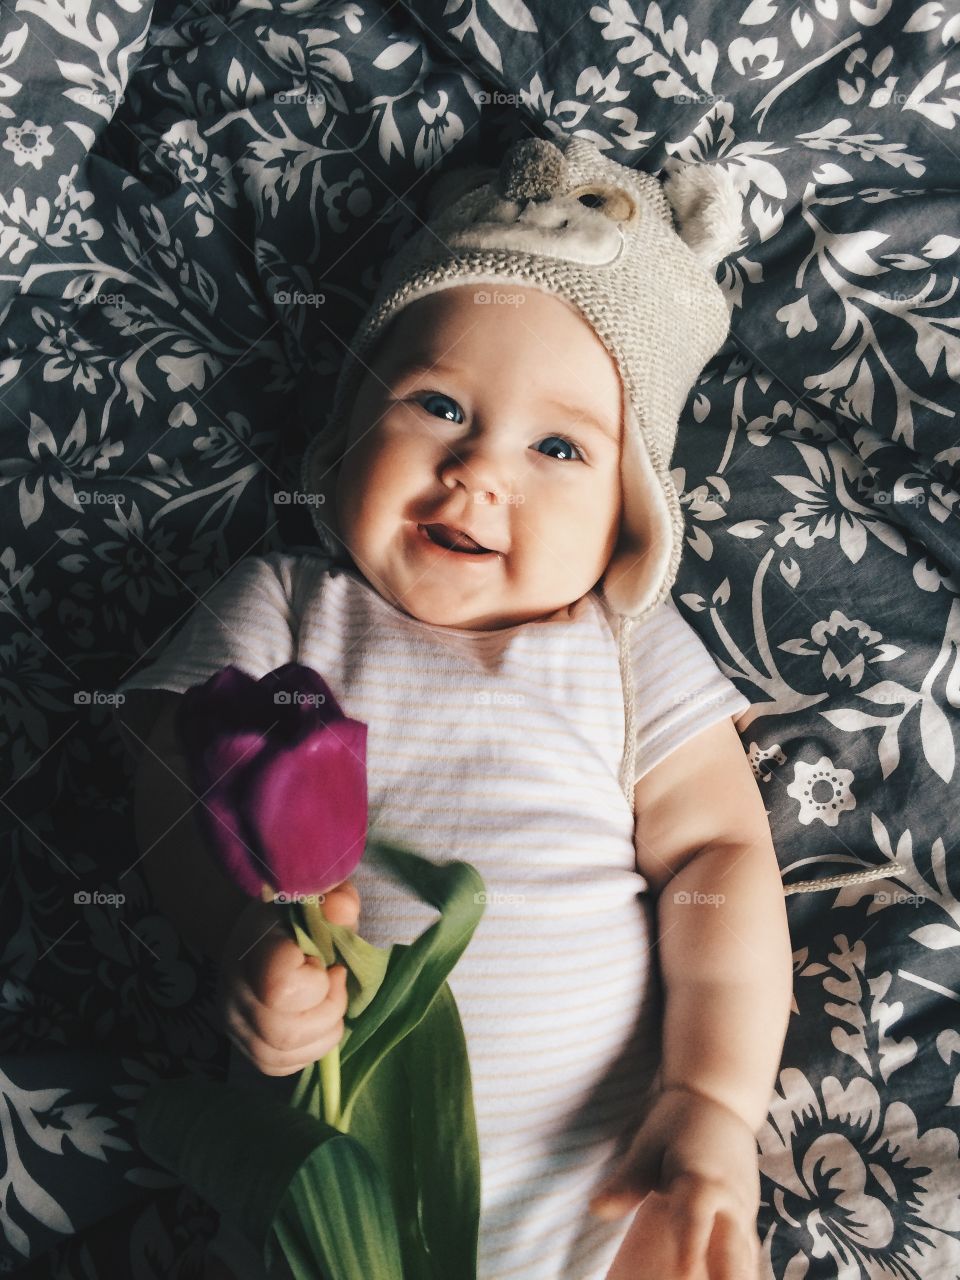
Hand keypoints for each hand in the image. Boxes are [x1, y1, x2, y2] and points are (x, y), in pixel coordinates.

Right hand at [216, 880, 360, 1075]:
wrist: (255, 931)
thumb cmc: (294, 913)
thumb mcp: (318, 897)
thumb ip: (336, 901)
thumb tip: (344, 913)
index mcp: (254, 948)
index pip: (279, 987)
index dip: (316, 983)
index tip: (326, 963)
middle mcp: (235, 990)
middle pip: (284, 1032)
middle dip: (328, 1012)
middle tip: (335, 982)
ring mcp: (233, 1022)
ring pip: (281, 1056)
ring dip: (323, 1035)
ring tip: (328, 1002)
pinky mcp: (242, 1045)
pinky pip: (278, 1066)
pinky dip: (308, 1051)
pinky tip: (316, 1023)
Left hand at [590, 1086, 760, 1279]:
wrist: (722, 1102)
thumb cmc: (678, 1123)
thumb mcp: (649, 1145)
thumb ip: (628, 1182)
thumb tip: (596, 1209)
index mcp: (701, 1181)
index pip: (695, 1219)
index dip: (690, 1247)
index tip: (682, 1273)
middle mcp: (730, 1203)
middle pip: (734, 1252)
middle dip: (725, 1278)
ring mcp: (744, 1214)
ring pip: (746, 1261)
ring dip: (734, 1278)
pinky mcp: (748, 1221)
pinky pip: (748, 1257)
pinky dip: (740, 1274)